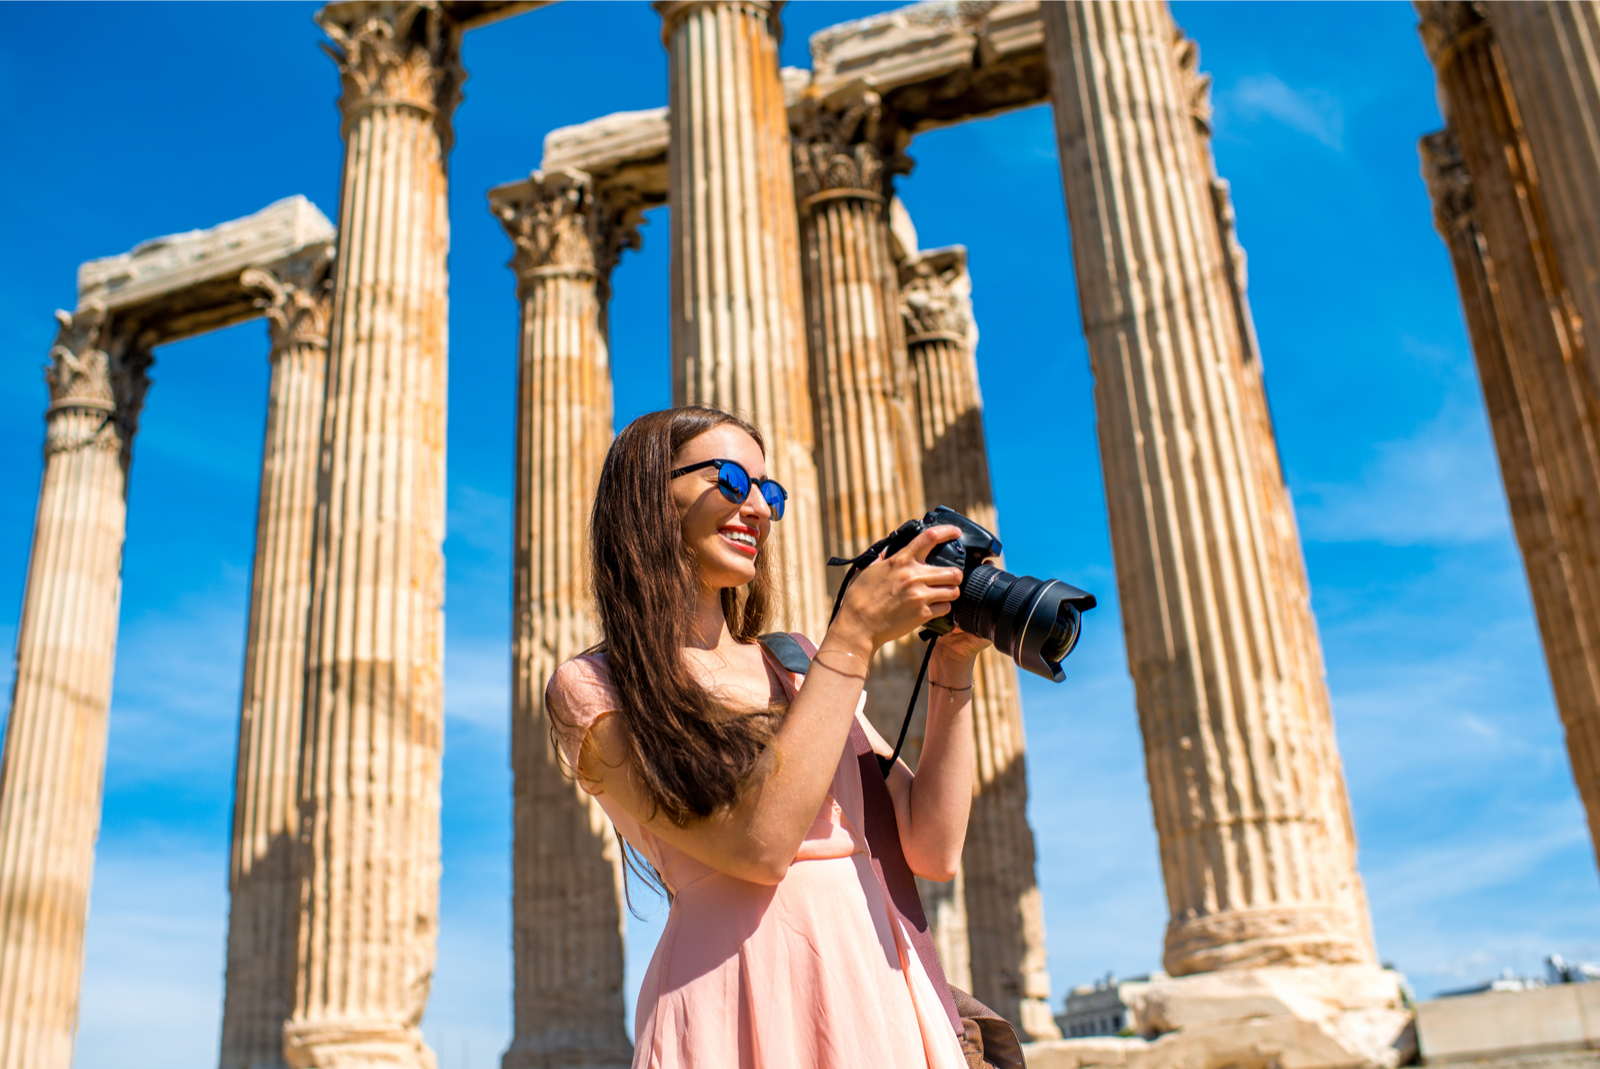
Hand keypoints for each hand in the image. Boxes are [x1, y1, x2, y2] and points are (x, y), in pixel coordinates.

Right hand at [832, 525, 965, 652]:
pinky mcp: (922, 614)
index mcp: (900, 560)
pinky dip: (943, 609)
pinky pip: (946, 608)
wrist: (858, 625)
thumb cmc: (859, 598)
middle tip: (949, 579)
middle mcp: (913, 576)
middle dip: (954, 575)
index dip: (948, 531)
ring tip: (942, 594)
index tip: (956, 532)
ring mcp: (919, 596)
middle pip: (953, 571)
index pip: (930, 537)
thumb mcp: (868, 570)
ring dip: (950, 592)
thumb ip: (883, 558)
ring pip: (954, 590)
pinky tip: (934, 608)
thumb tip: (888, 550)